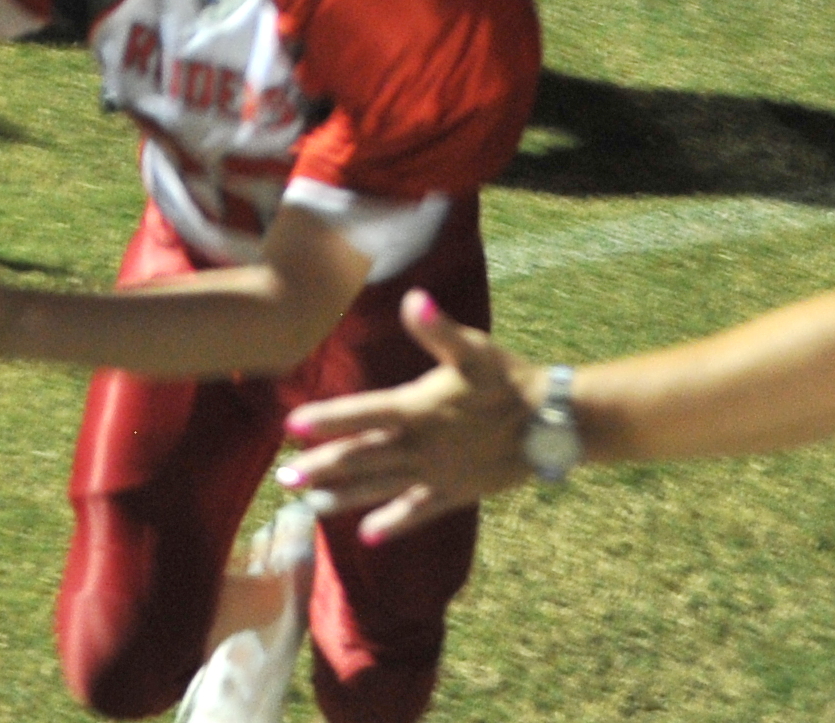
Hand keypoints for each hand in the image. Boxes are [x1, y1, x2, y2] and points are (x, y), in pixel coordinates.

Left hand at [273, 292, 541, 542]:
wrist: (551, 423)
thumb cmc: (508, 379)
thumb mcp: (475, 349)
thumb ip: (439, 328)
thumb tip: (416, 299)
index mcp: (419, 409)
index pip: (364, 414)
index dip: (328, 419)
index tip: (291, 426)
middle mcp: (420, 446)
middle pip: (362, 458)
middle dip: (321, 468)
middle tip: (283, 479)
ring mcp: (435, 473)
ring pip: (380, 487)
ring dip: (343, 496)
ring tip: (309, 505)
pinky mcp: (453, 493)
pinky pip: (417, 511)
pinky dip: (392, 523)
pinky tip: (368, 536)